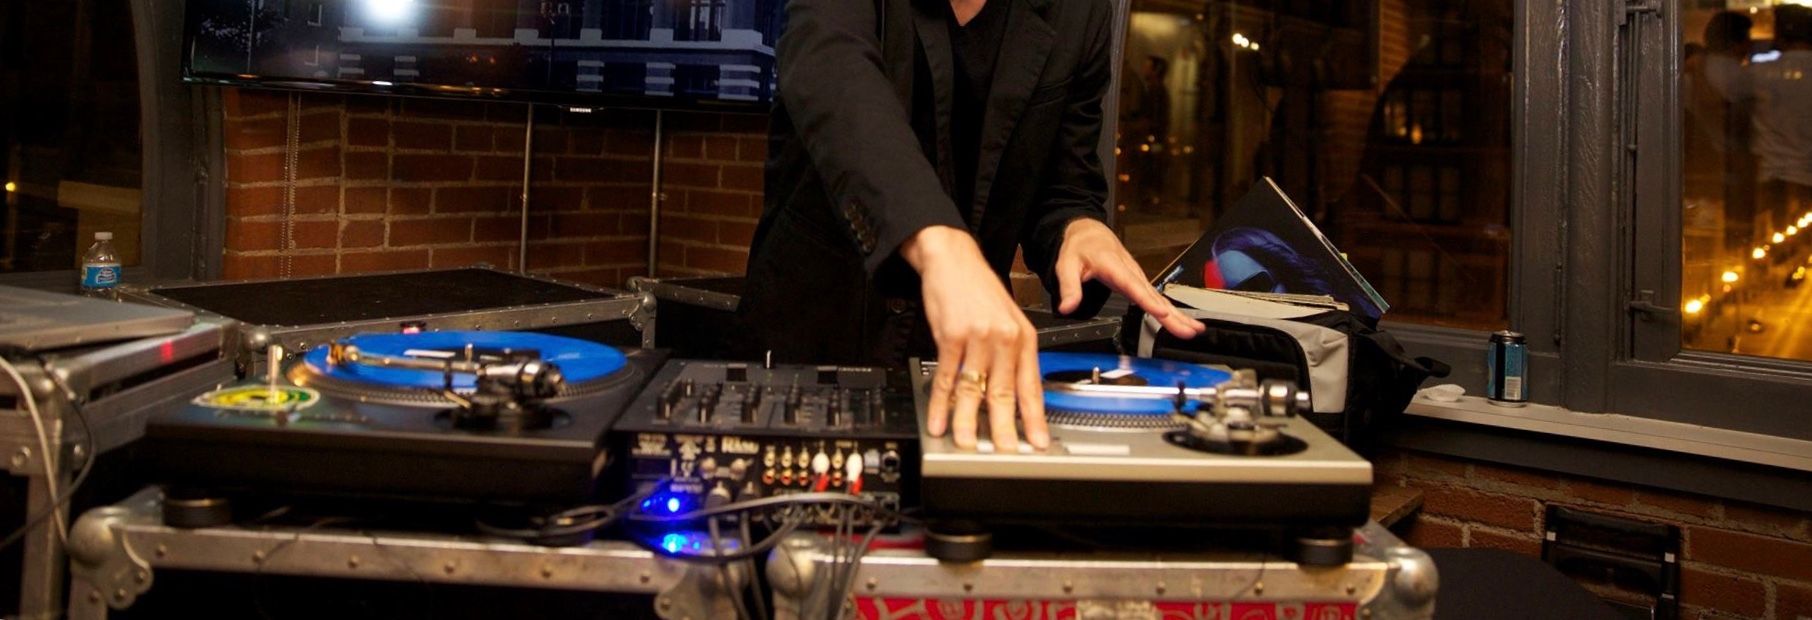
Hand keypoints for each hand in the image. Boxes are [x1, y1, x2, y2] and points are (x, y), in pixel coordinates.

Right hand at [902, 226, 1048, 450]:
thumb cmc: (978, 290)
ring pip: (973, 390)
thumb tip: (1013, 394)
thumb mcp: (1007, 320)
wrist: (953, 259)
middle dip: (1003, 430)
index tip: (1038, 442)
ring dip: (967, 422)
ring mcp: (978, 338)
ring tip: (967, 445)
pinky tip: (938, 420)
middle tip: (1004, 453)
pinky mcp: (951, 336)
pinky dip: (940, 403)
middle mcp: (1004, 339)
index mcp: (1024, 338)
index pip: (1031, 386)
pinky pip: (946, 378)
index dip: (1035, 418)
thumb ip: (1011, 355)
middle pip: (1004, 394)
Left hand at [1055, 218, 1204, 338]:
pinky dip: (1172, 311)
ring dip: (1178, 314)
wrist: (1089, 233)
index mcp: (1114, 266)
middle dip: (1172, 314)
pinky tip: (1184, 322)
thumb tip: (1067, 307)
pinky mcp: (1140, 282)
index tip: (1161, 312)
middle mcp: (1131, 272)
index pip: (1133, 285)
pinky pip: (1157, 298)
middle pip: (1154, 296)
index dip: (1148, 300)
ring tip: (1194, 330)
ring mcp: (1138, 277)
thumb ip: (1068, 287)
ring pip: (1160, 298)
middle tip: (1189, 330)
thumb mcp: (1066, 265)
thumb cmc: (1079, 248)